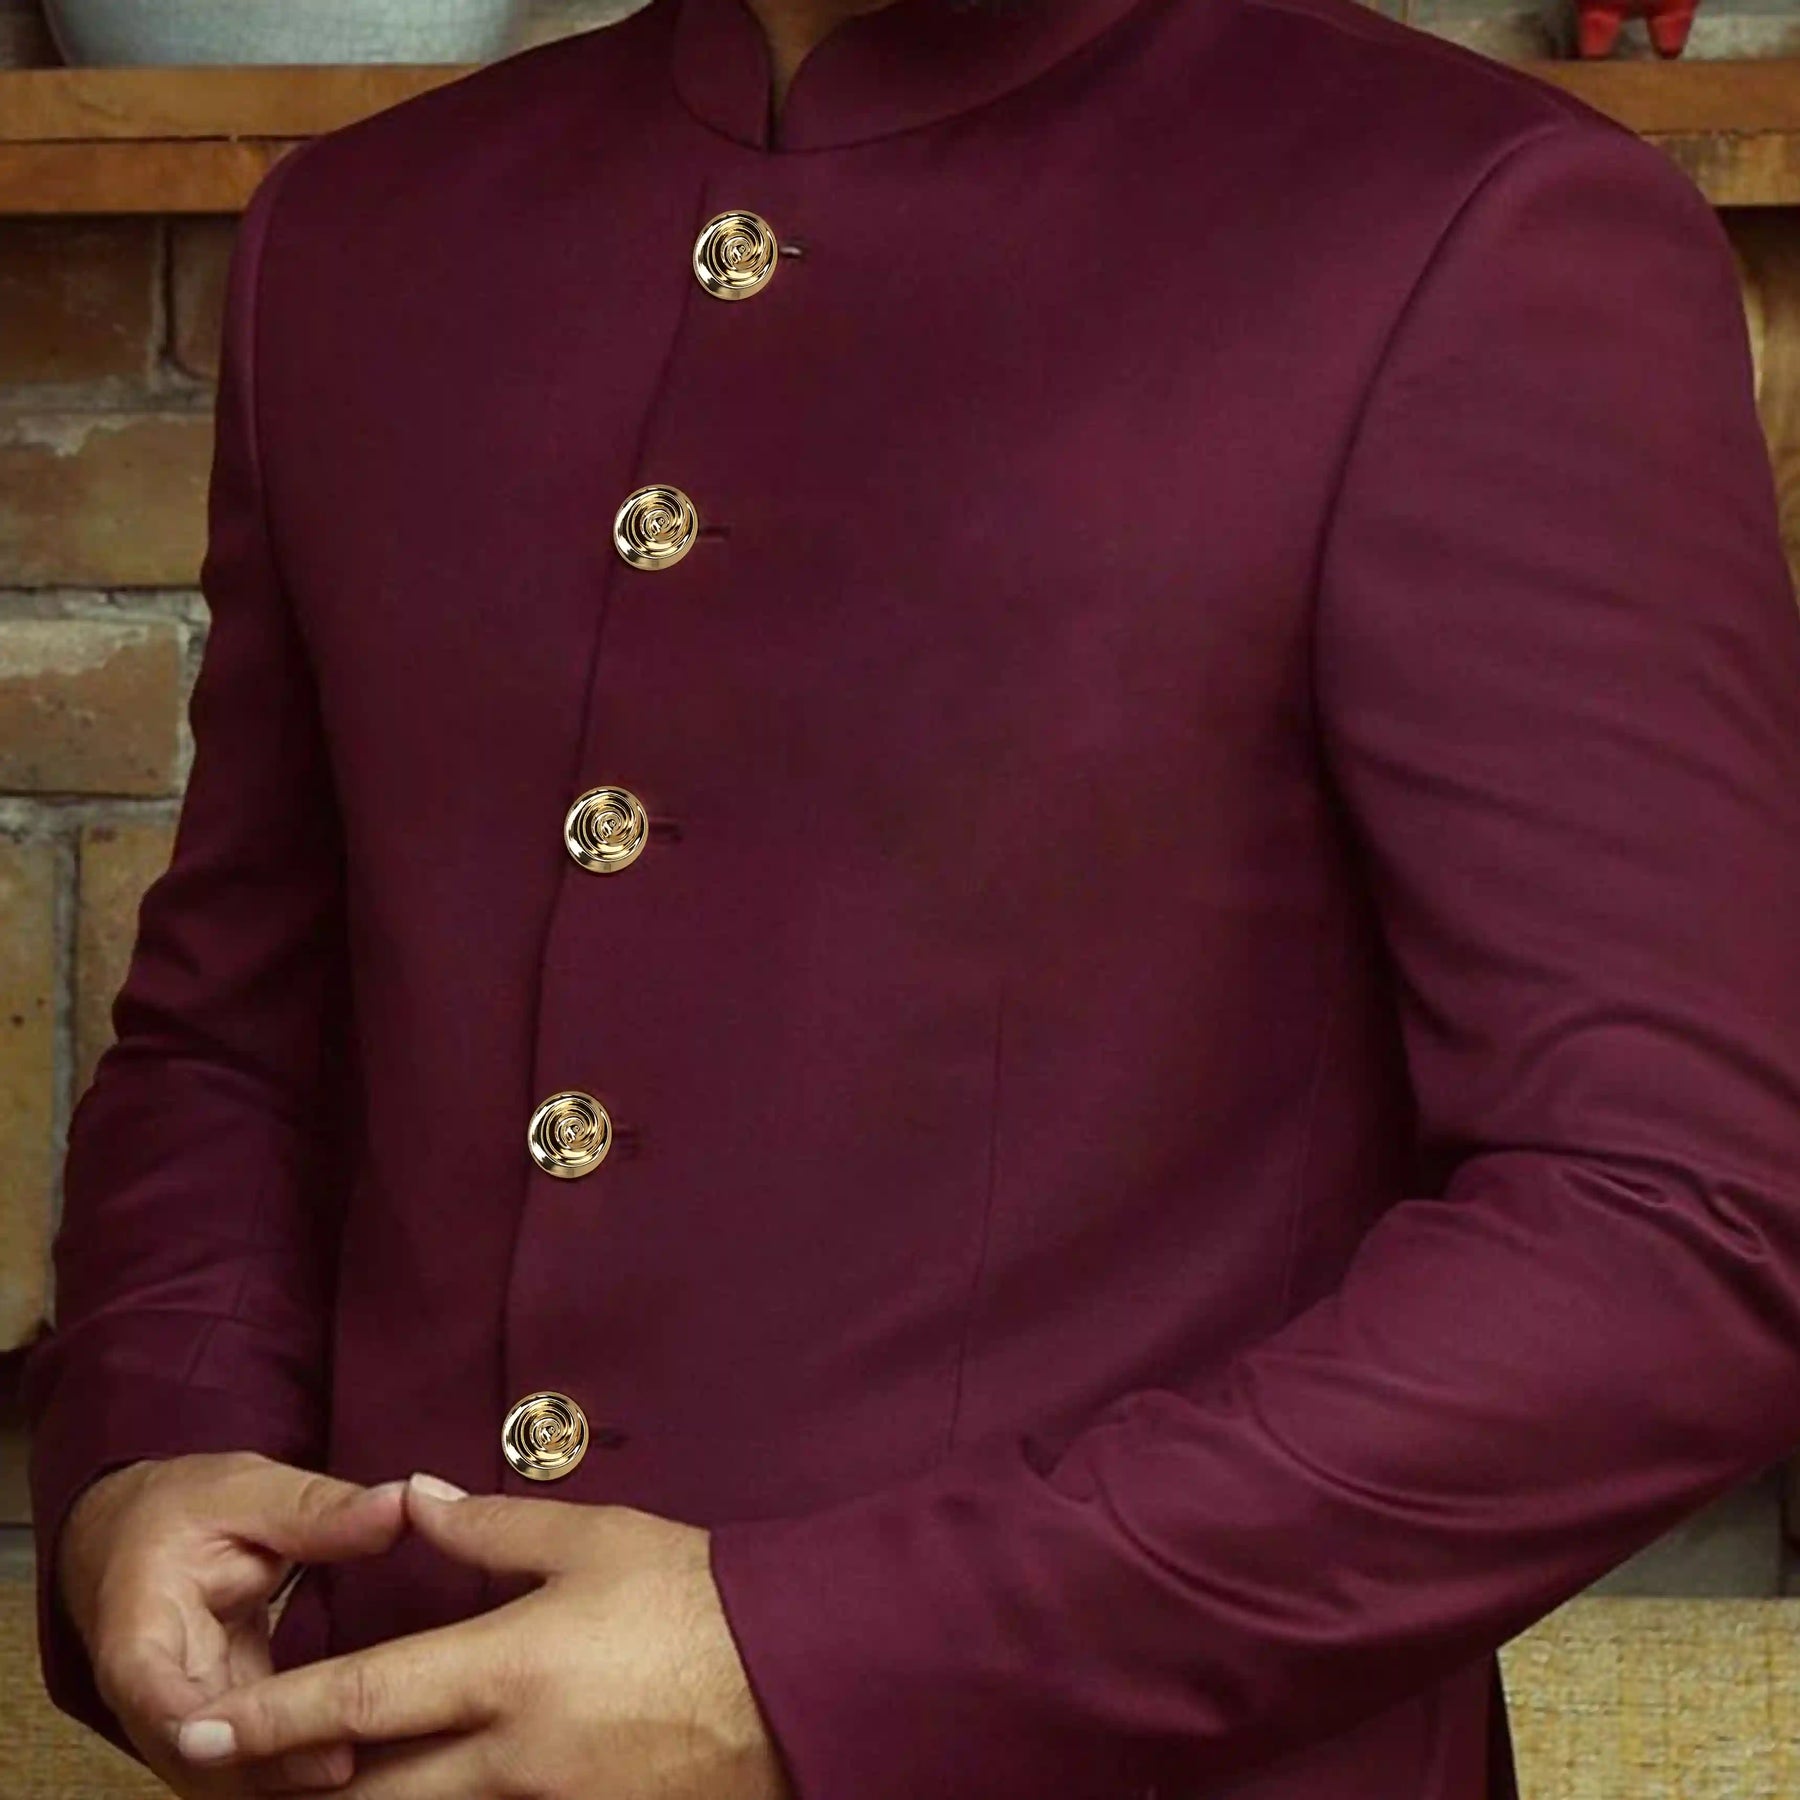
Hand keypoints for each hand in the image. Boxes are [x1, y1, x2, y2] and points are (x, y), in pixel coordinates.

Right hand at [58, 1451, 407, 1796]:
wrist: (130, 1539)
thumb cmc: (180, 1512)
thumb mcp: (245, 1492)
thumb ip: (315, 1509)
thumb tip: (398, 1505)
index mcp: (139, 1638)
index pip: (164, 1703)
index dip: (224, 1733)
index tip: (294, 1738)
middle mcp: (151, 1700)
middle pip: (207, 1759)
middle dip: (278, 1767)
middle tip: (352, 1760)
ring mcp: (184, 1723)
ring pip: (232, 1775)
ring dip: (292, 1775)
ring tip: (365, 1762)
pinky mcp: (222, 1729)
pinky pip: (256, 1762)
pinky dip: (299, 1763)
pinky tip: (357, 1758)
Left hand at [168, 1473, 794, 1799]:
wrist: (795, 1674)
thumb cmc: (692, 1594)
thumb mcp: (593, 1538)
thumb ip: (488, 1526)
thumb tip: (409, 1498)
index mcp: (506, 1669)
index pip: (361, 1702)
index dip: (273, 1719)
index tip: (202, 1732)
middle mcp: (510, 1759)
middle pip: (372, 1796)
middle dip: (304, 1788)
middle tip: (248, 1769)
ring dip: (378, 1795)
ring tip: (345, 1771)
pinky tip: (450, 1778)